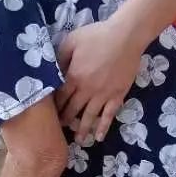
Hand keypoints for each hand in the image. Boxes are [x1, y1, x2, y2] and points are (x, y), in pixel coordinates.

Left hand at [55, 17, 142, 143]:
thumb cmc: (97, 35)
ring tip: (78, 140)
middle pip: (73, 109)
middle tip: (60, 128)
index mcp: (73, 77)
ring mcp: (103, 94)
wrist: (125, 36)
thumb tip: (52, 71)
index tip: (50, 114)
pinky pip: (109, 115)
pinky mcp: (117, 95)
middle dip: (65, 120)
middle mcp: (87, 90)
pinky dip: (103, 127)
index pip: (60, 97)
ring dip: (82, 129)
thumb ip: (60, 57)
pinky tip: (99, 137)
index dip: (55, 107)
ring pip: (89, 117)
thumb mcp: (71, 41)